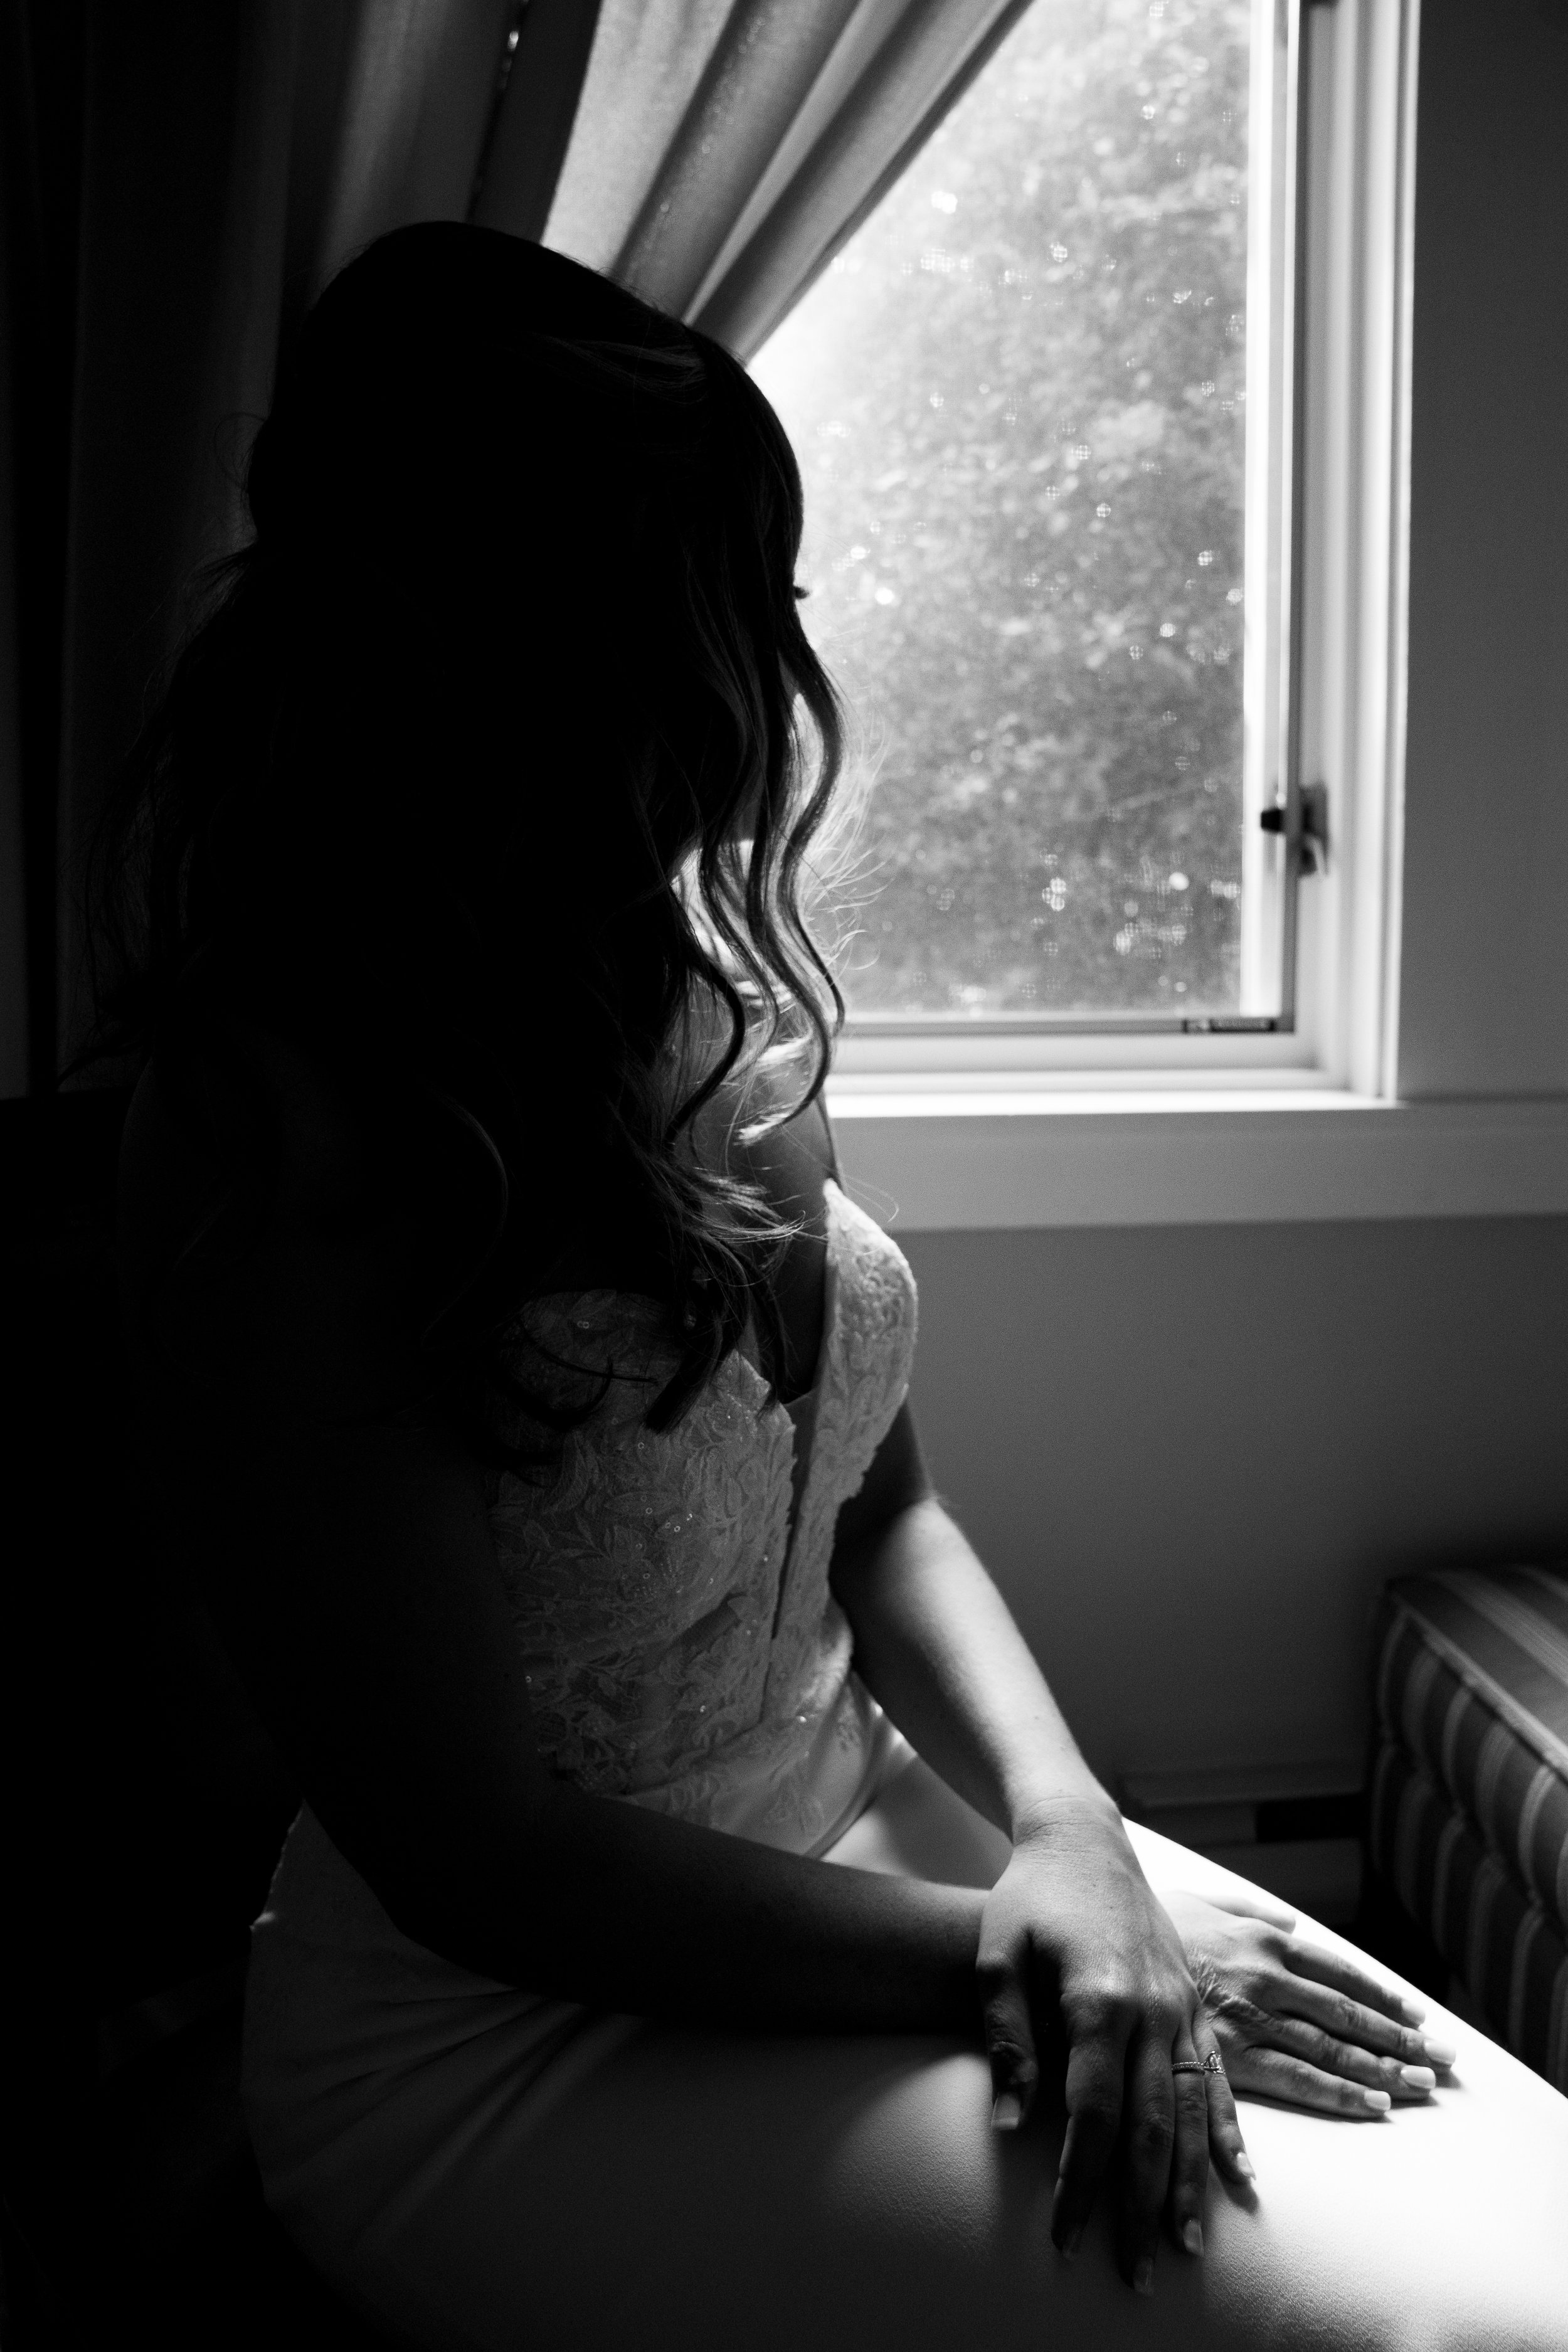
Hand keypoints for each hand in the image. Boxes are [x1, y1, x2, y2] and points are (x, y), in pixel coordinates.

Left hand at [977, 1796, 1252, 2294]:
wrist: (1082, 1839)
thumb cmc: (1028, 1898)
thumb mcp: (997, 1957)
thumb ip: (1007, 2041)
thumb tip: (1010, 2126)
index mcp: (1098, 1998)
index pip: (1092, 2113)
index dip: (1080, 2181)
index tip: (1064, 2236)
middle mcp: (1151, 2009)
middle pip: (1150, 2125)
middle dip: (1139, 2204)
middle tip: (1133, 2273)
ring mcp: (1181, 2007)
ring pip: (1192, 2111)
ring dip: (1188, 2183)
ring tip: (1180, 2245)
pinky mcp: (1195, 2004)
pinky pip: (1219, 2079)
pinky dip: (1227, 2133)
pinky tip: (1236, 2181)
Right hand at [1158, 1886, 1456, 2115]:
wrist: (1095, 1933)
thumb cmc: (1148, 1919)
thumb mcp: (1205, 1901)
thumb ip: (1252, 1909)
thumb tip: (1293, 1923)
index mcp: (1264, 1939)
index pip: (1340, 1973)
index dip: (1383, 1998)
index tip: (1419, 2019)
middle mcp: (1266, 1977)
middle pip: (1346, 2016)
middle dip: (1398, 2042)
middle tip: (1442, 2064)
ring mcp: (1248, 2016)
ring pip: (1330, 2049)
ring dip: (1381, 2071)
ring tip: (1419, 2090)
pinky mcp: (1225, 2052)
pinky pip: (1291, 2079)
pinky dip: (1335, 2095)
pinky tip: (1370, 2107)